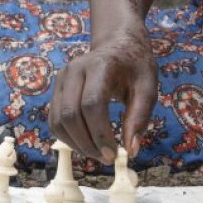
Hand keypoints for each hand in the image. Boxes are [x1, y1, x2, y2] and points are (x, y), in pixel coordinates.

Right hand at [48, 24, 157, 162]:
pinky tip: (86, 144)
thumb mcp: (148, 87)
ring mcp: (61, 79)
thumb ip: (140, 117)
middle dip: (87, 143)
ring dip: (75, 144)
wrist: (117, 43)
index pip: (91, 104)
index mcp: (99, 66)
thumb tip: (131, 150)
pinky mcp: (57, 88)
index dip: (100, 133)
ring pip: (58, 120)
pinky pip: (54, 119)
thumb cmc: (135, 66)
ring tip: (97, 154)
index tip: (114, 154)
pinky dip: (67, 137)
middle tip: (107, 159)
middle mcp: (74, 70)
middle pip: (70, 114)